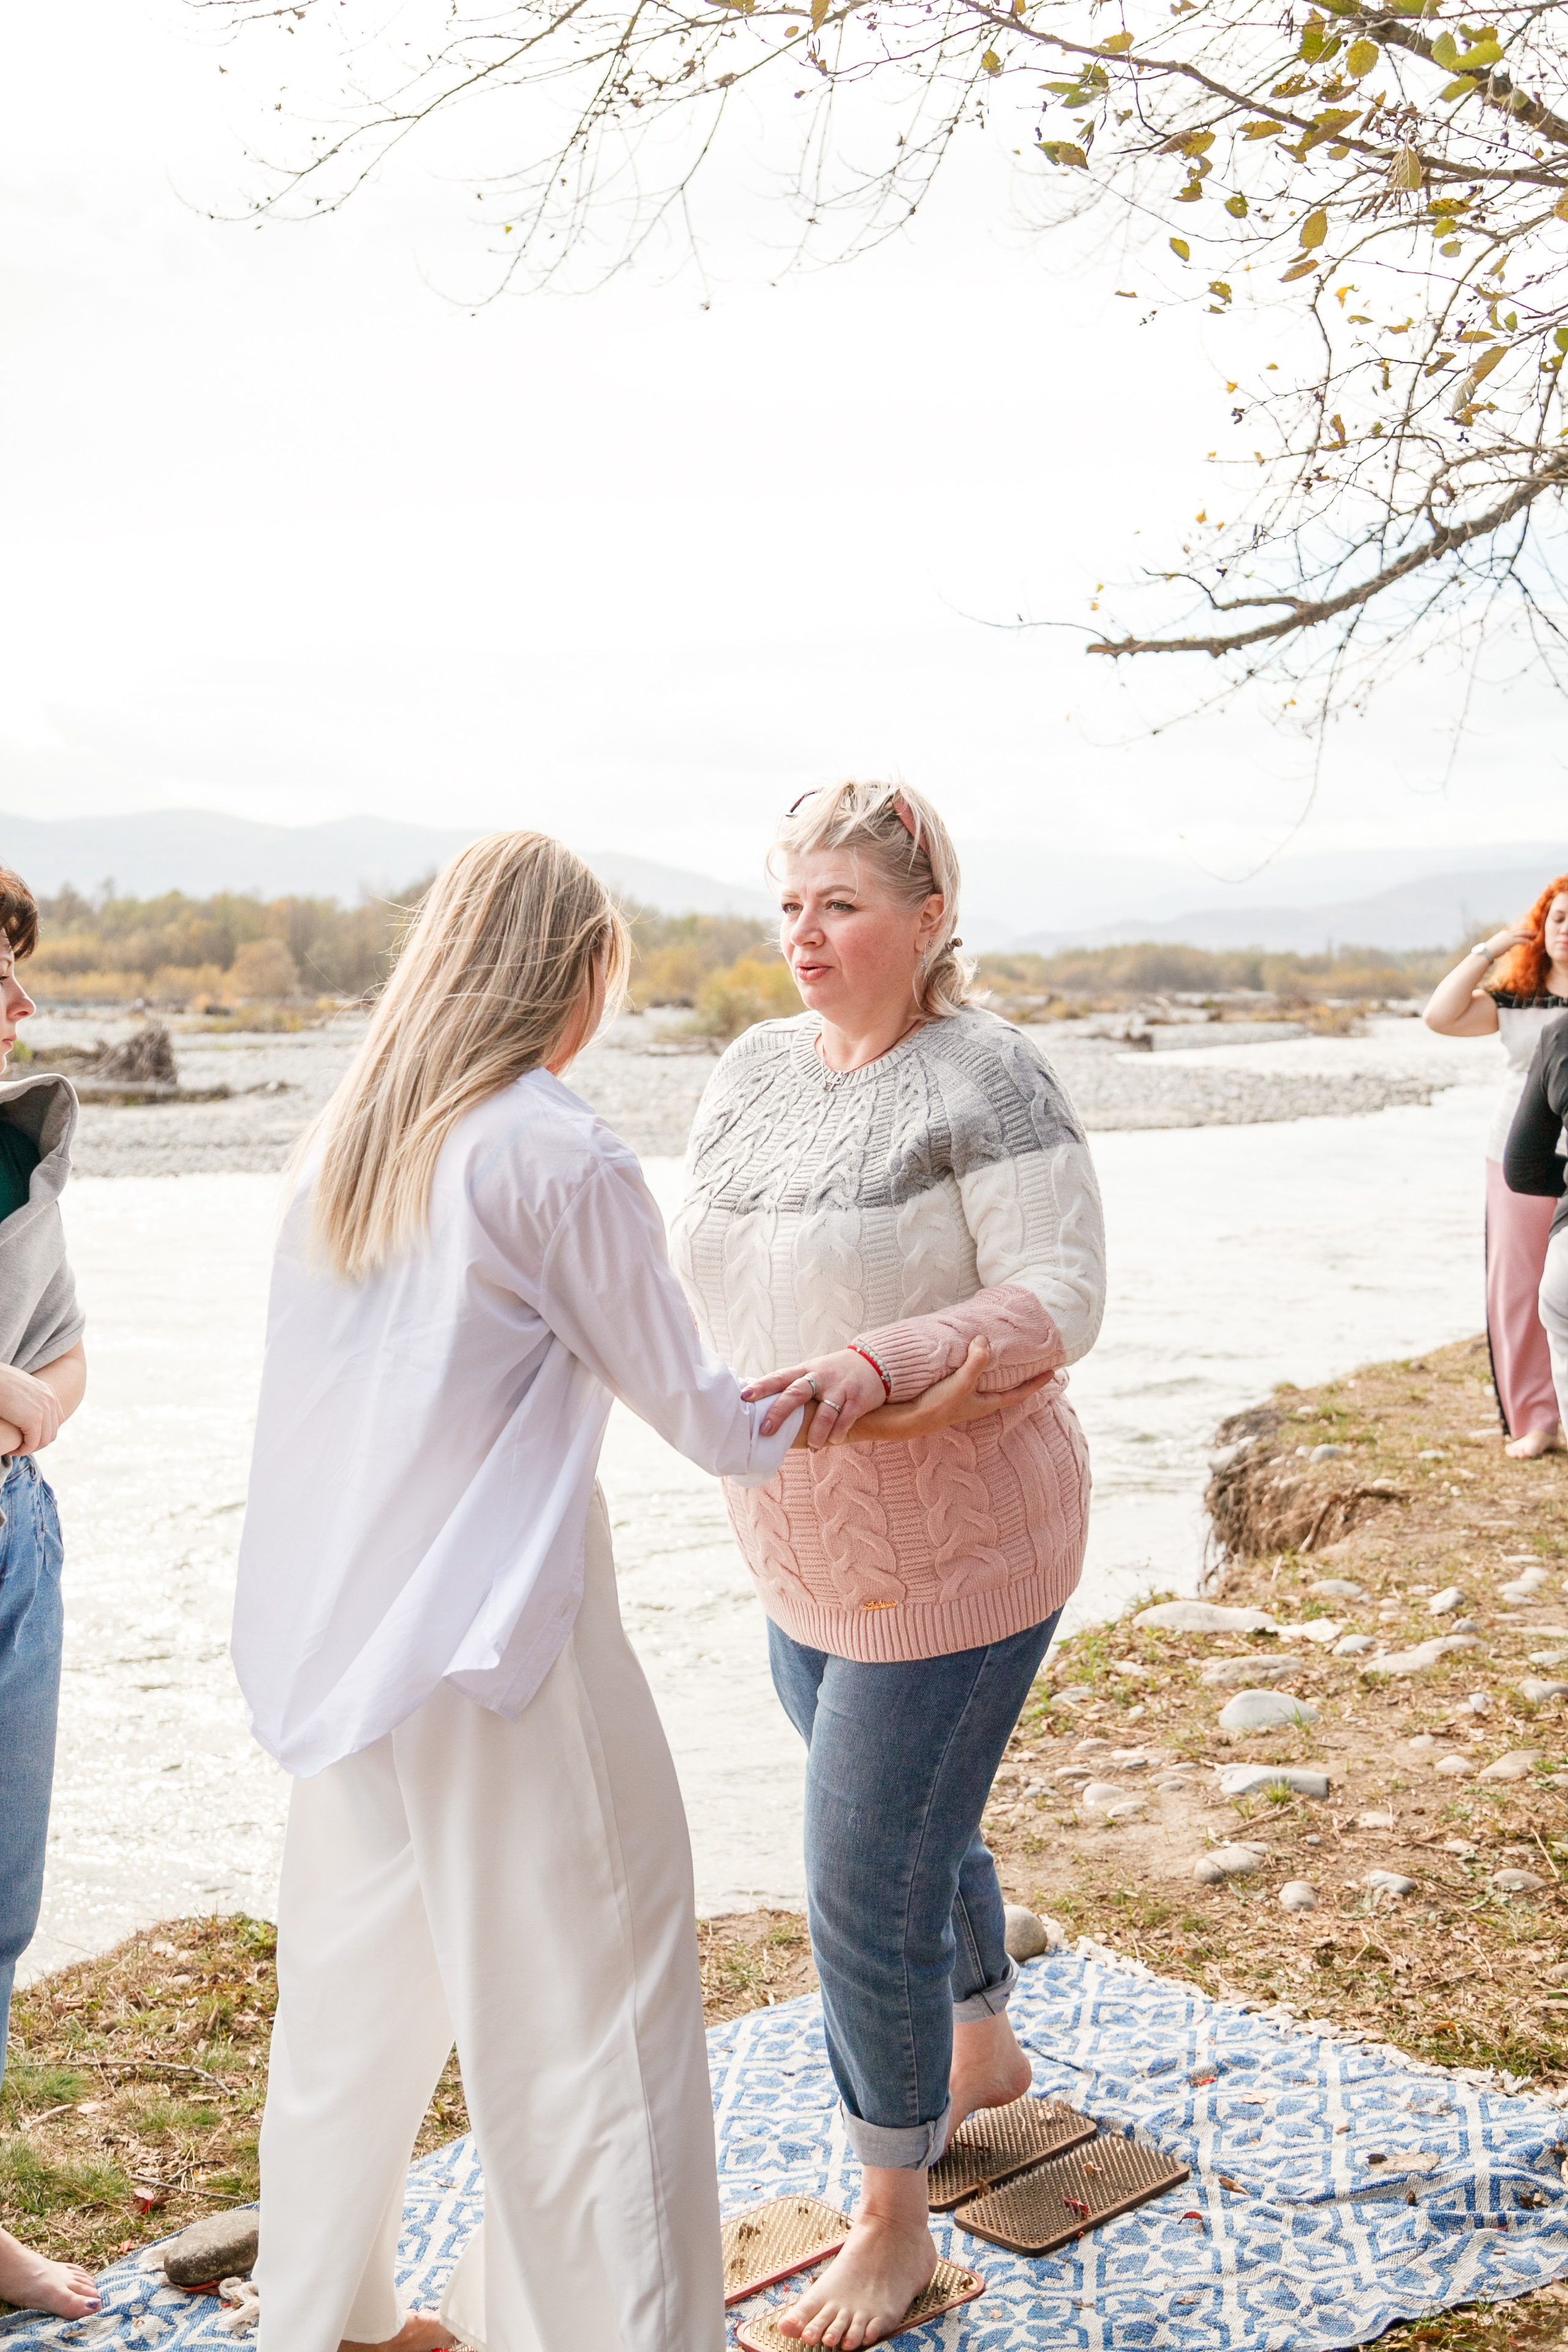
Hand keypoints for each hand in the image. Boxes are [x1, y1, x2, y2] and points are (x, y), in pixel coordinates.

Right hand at [0, 1365, 60, 1453]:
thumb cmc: (0, 1380)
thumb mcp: (20, 1387)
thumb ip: (29, 1398)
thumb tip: (26, 1410)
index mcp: (49, 1392)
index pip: (55, 1420)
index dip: (43, 1433)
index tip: (28, 1438)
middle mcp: (50, 1400)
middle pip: (51, 1431)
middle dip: (37, 1443)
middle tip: (22, 1447)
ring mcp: (44, 1409)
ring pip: (44, 1440)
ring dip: (30, 1448)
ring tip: (16, 1450)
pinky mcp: (33, 1420)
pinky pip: (32, 1443)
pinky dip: (23, 1450)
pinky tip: (12, 1450)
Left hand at [745, 1347, 890, 1448]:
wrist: (874, 1363)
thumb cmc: (835, 1373)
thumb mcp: (813, 1372)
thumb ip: (793, 1386)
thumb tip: (761, 1406)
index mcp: (805, 1370)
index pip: (780, 1377)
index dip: (761, 1387)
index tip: (744, 1396)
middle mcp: (820, 1377)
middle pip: (796, 1393)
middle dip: (779, 1412)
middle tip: (766, 1430)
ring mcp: (840, 1388)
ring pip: (825, 1412)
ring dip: (816, 1433)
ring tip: (812, 1447)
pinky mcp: (858, 1399)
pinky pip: (845, 1419)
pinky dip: (837, 1433)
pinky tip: (833, 1441)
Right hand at [828, 1340, 1057, 1444]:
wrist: (902, 1421)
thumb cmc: (934, 1406)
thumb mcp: (960, 1384)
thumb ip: (976, 1363)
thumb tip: (986, 1340)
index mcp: (985, 1403)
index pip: (1019, 1393)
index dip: (1037, 1382)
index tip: (1055, 1371)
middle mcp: (976, 1402)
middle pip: (1005, 1387)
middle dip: (1019, 1375)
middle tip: (1032, 1360)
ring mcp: (961, 1398)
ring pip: (985, 1382)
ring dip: (995, 1370)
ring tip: (1003, 1354)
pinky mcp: (945, 1392)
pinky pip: (966, 1376)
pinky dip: (973, 1365)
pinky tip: (967, 1356)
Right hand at [1483, 924, 1533, 961]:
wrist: (1486, 952)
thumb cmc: (1489, 952)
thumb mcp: (1497, 948)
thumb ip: (1504, 948)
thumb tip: (1507, 950)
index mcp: (1503, 934)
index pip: (1514, 932)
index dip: (1521, 934)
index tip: (1526, 935)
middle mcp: (1507, 933)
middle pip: (1520, 930)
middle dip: (1527, 931)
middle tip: (1534, 932)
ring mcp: (1509, 936)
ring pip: (1522, 933)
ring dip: (1530, 934)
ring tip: (1536, 935)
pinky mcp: (1511, 941)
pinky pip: (1522, 940)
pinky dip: (1527, 942)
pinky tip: (1532, 944)